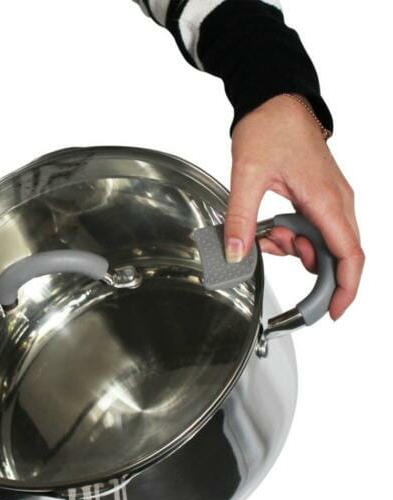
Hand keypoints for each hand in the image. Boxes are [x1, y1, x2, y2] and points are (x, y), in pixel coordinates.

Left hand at [226, 94, 363, 319]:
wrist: (276, 100)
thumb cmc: (270, 127)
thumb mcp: (247, 176)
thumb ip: (241, 218)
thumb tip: (236, 254)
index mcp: (327, 200)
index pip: (349, 255)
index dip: (345, 289)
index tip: (333, 312)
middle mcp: (338, 202)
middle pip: (336, 254)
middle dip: (303, 263)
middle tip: (269, 247)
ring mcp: (332, 199)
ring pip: (322, 243)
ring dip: (293, 246)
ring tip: (265, 229)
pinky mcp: (322, 196)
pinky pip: (314, 228)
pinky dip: (293, 235)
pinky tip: (271, 225)